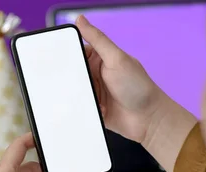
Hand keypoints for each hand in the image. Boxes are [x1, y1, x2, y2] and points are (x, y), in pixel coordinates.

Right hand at [76, 15, 196, 171]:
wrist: (148, 119)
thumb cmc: (138, 87)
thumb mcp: (116, 58)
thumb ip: (98, 39)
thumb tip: (81, 19)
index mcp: (99, 58)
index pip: (76, 51)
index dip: (66, 54)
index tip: (56, 58)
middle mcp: (95, 74)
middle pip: (71, 73)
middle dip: (69, 79)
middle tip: (75, 82)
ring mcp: (93, 92)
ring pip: (72, 91)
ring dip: (76, 95)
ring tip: (87, 98)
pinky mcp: (91, 108)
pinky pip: (77, 107)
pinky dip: (80, 108)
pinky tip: (92, 109)